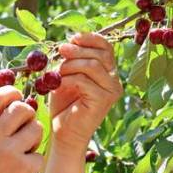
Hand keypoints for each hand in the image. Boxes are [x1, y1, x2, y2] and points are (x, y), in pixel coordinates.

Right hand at [0, 86, 44, 172]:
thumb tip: (10, 100)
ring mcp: (9, 154)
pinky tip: (22, 170)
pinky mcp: (25, 169)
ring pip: (36, 128)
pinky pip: (39, 153)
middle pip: (21, 108)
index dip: (12, 93)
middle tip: (24, 126)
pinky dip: (33, 161)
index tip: (17, 97)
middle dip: (27, 114)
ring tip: (24, 149)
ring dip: (34, 136)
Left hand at [50, 32, 123, 151]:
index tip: (72, 38)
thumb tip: (68, 43)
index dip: (89, 38)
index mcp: (108, 73)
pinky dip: (67, 80)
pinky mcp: (103, 101)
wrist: (64, 134)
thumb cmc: (64, 106)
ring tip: (57, 75)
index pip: (106, 47)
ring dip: (69, 66)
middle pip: (99, 54)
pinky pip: (83, 81)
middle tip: (60, 51)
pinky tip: (58, 86)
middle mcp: (115, 81)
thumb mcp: (67, 77)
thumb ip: (71, 60)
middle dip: (76, 51)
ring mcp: (111, 91)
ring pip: (91, 65)